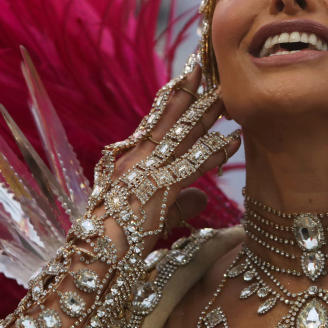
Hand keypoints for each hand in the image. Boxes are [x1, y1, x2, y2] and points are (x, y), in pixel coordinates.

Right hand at [86, 55, 240, 244]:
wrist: (93, 262)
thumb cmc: (114, 245)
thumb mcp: (150, 219)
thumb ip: (178, 204)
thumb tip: (203, 197)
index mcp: (127, 164)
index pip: (153, 124)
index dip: (171, 101)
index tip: (187, 79)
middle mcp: (134, 161)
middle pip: (166, 118)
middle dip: (187, 91)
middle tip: (203, 65)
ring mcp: (145, 172)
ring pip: (181, 133)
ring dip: (205, 112)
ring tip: (225, 91)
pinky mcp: (157, 188)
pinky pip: (193, 164)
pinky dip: (216, 151)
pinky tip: (234, 140)